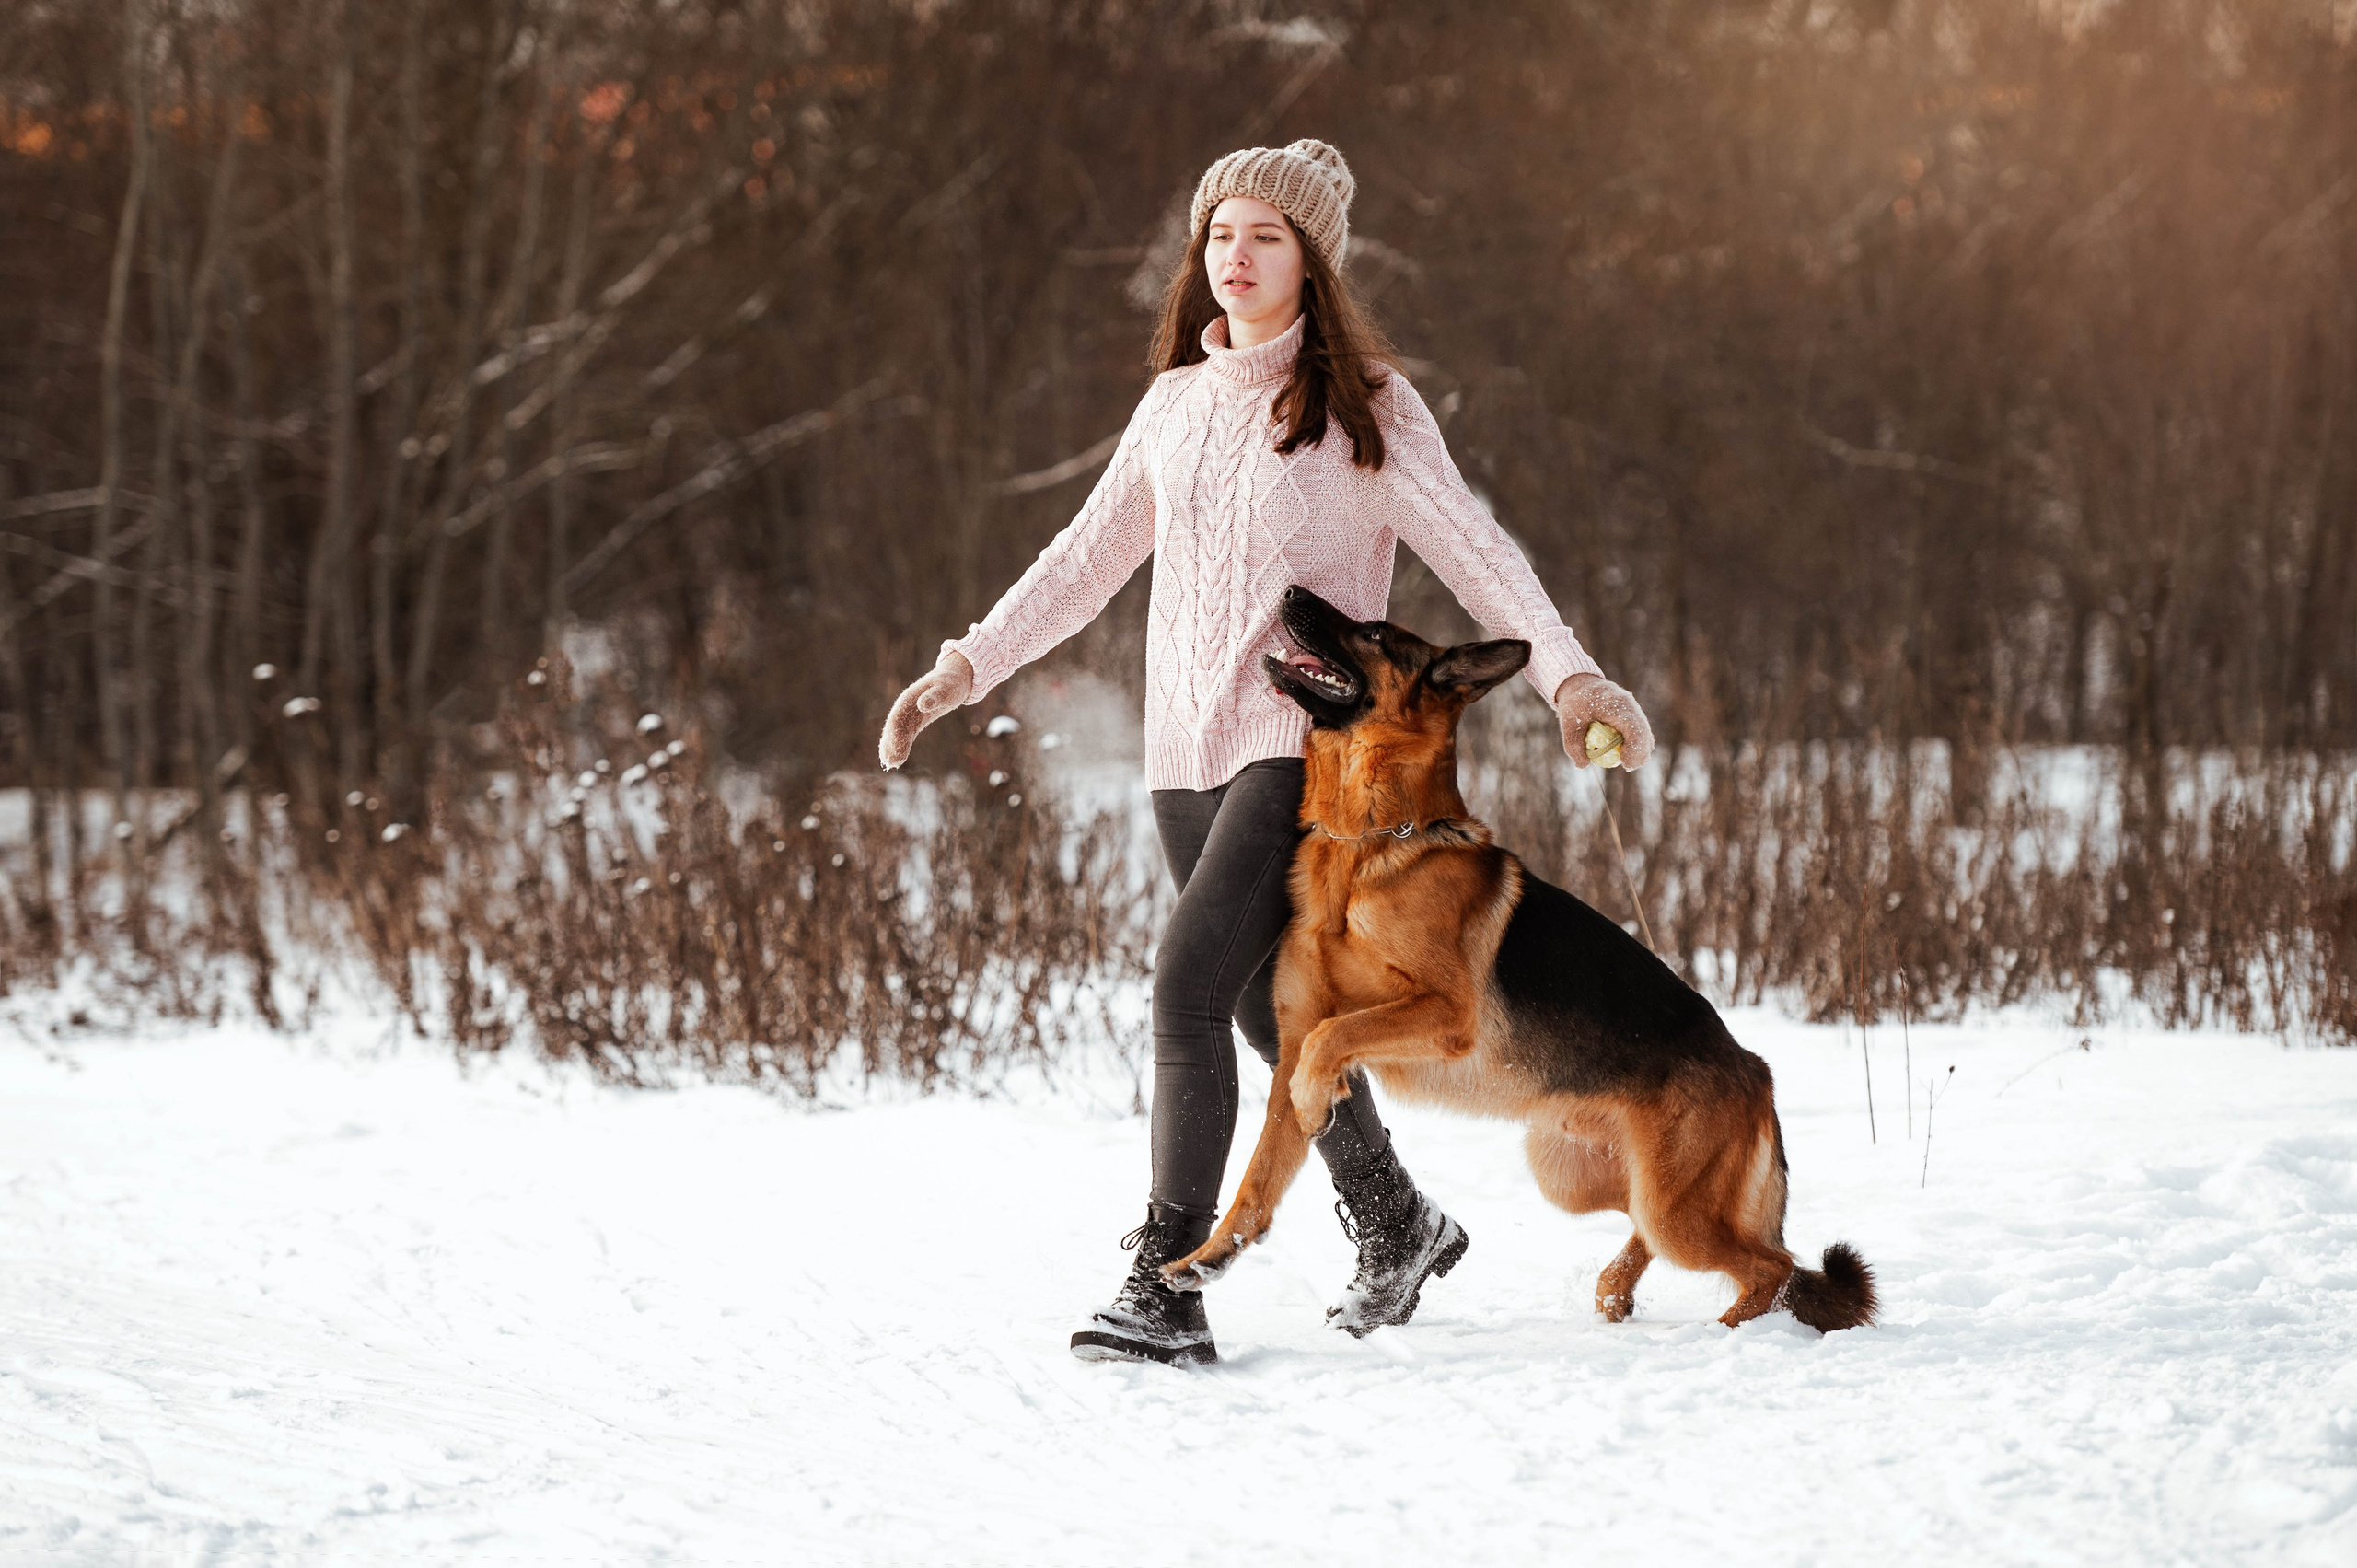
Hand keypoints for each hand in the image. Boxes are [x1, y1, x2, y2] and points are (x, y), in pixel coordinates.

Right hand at [878, 649, 974, 768]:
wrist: (953, 678)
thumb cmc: (951, 684)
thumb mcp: (946, 689)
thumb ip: (935, 697)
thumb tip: (922, 704)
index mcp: (909, 698)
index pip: (898, 720)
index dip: (895, 737)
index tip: (895, 752)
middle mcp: (904, 706)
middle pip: (894, 727)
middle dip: (891, 745)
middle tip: (891, 763)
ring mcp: (908, 713)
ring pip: (897, 732)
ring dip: (892, 747)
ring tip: (890, 764)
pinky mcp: (914, 720)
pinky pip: (903, 733)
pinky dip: (898, 744)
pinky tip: (895, 758)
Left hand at [1554, 672, 1653, 769]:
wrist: (1580, 683)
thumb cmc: (1575, 703)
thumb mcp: (1568, 723)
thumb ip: (1573, 745)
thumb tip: (1582, 765)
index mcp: (1616, 704)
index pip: (1634, 729)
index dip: (1634, 749)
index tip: (1626, 764)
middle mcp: (1629, 704)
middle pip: (1644, 732)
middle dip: (1640, 753)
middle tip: (1628, 767)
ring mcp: (1633, 707)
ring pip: (1645, 731)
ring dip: (1640, 748)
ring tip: (1628, 762)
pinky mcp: (1632, 711)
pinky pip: (1640, 729)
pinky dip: (1637, 742)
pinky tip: (1628, 754)